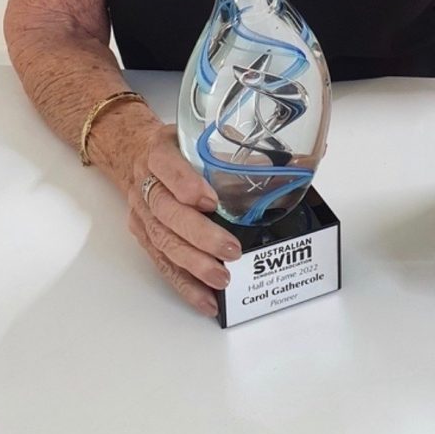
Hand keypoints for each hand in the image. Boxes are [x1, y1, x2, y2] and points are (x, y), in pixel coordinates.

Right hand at [126, 123, 241, 316]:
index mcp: (159, 151)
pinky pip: (162, 263)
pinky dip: (184, 284)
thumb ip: (237, 149)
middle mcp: (146, 183)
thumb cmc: (176, 147)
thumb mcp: (199, 135)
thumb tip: (300, 160)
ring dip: (194, 265)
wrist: (134, 154)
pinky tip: (205, 299)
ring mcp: (143, 213)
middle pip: (167, 212)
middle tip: (230, 250)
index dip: (186, 184)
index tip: (211, 200)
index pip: (167, 166)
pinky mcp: (143, 236)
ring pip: (164, 242)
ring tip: (221, 279)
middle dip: (200, 235)